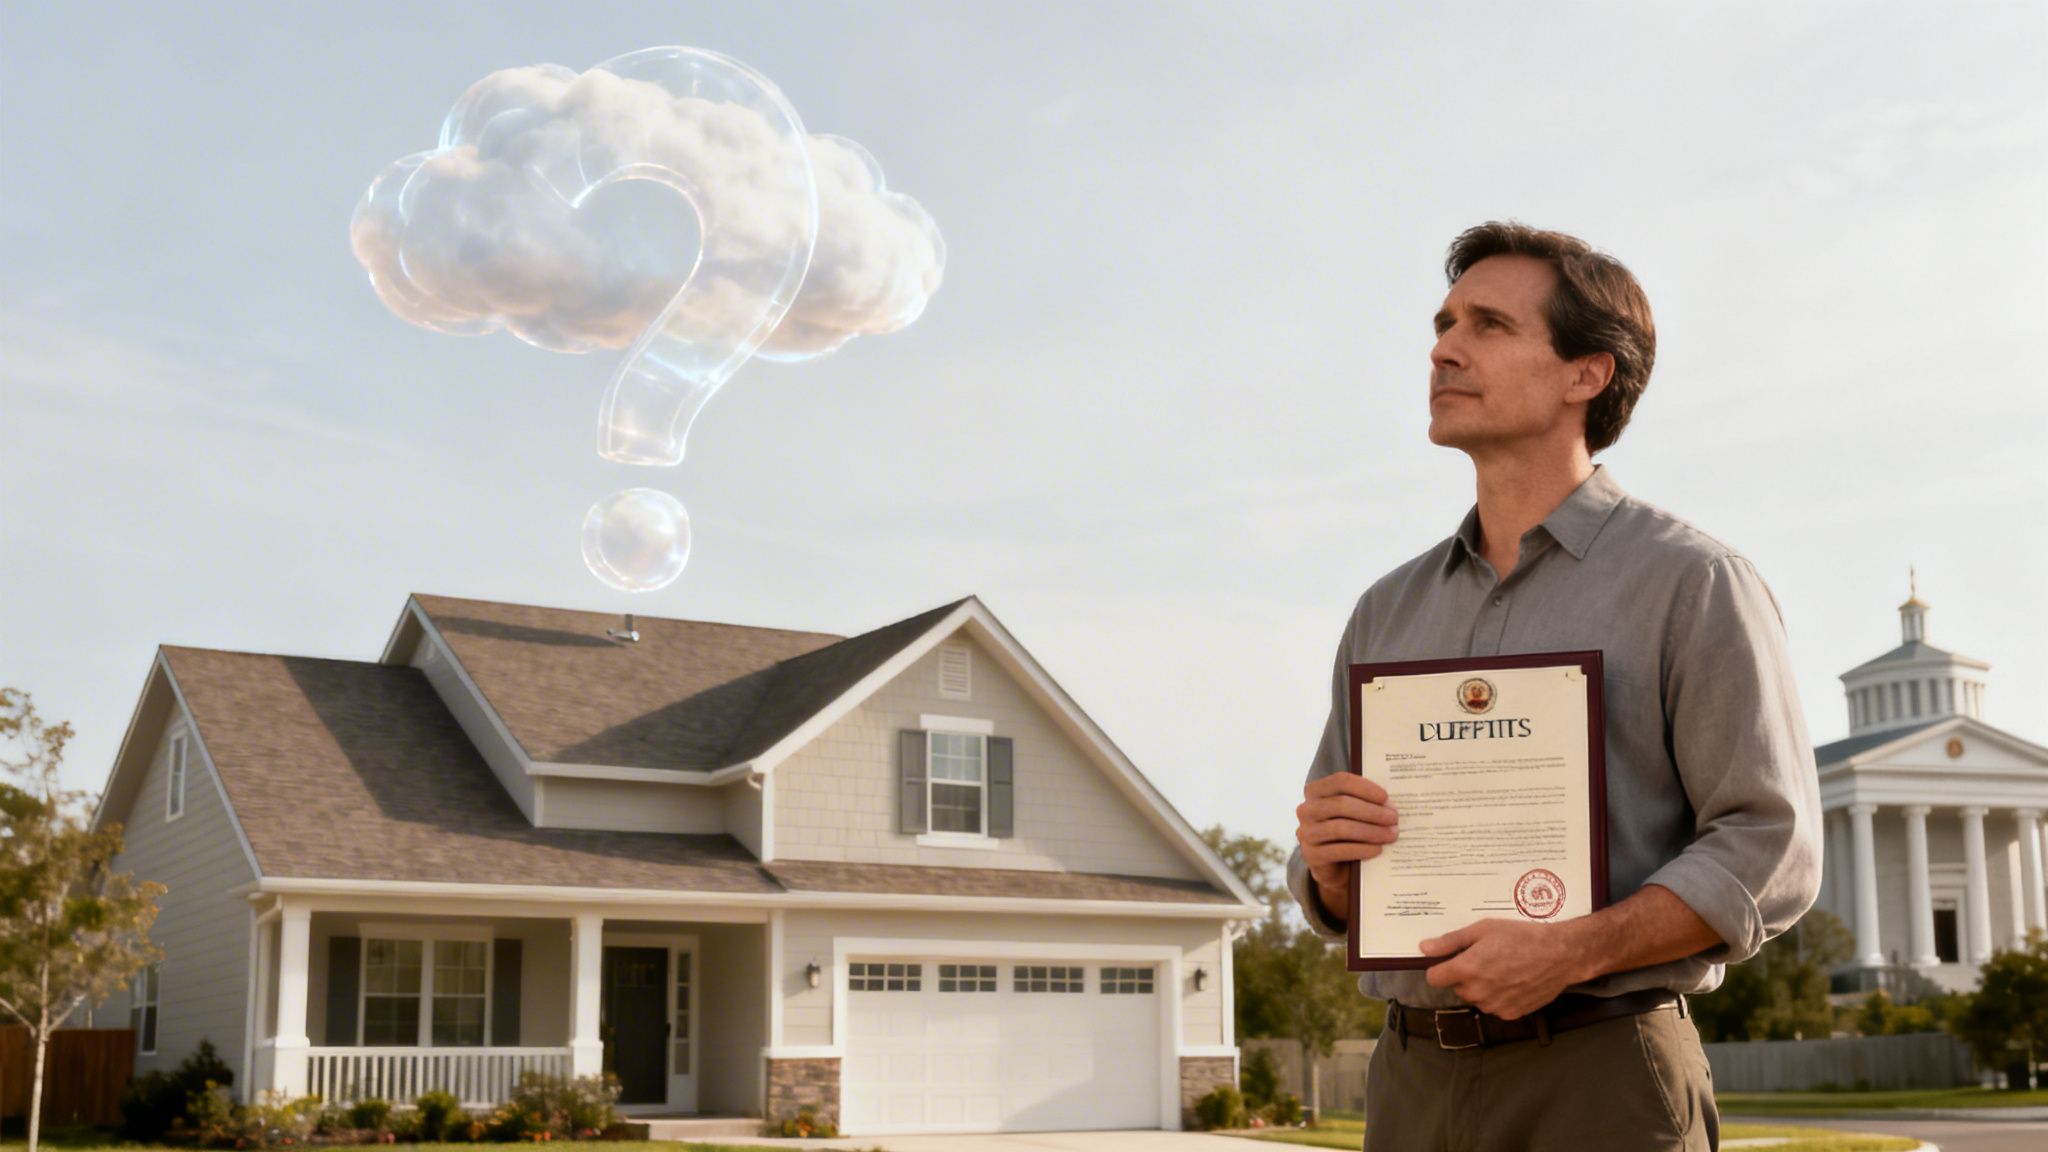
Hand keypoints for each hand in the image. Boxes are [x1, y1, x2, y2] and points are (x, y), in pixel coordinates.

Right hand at [1295, 773, 1398, 914]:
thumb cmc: (1348, 831)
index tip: (1385, 797)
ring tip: (1391, 835)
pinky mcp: (1311, 855)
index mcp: (1315, 791)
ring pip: (1340, 828)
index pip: (1339, 781)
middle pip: (1341, 804)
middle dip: (1371, 811)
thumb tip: (1390, 802)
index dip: (1364, 788)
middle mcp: (1306, 809)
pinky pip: (1338, 850)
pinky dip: (1361, 849)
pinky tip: (1377, 849)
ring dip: (1370, 831)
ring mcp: (1306, 832)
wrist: (1334, 865)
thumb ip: (1364, 801)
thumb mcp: (1353, 812)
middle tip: (1394, 818)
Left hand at [1418, 919, 1589, 1019]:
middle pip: (1457, 987)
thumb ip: (1451, 941)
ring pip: (1476, 997)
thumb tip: (1424, 948)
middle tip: (1486, 958)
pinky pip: (1494, 1006)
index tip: (1452, 960)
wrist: (1560, 955)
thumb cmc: (1522, 937)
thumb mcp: (1483, 929)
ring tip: (1504, 968)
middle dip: (1465, 975)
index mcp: (1467, 969)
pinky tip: (1514, 980)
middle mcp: (1478, 992)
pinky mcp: (1510, 1014)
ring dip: (1482, 987)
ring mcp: (1494, 1006)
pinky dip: (1499, 996)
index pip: (1434, 978)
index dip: (1441, 968)